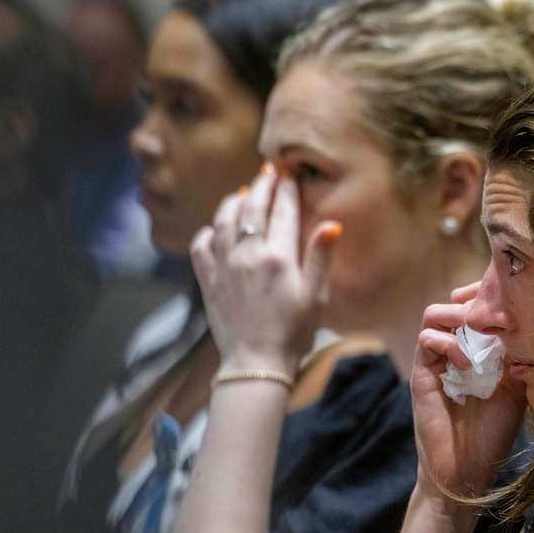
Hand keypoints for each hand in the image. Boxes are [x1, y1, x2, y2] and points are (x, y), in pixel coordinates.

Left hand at [190, 164, 341, 374]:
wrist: (256, 363)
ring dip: (234, 202)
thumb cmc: (293, 333)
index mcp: (279, 256)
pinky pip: (201, 244)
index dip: (287, 188)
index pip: (283, 210)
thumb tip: (331, 224)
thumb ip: (320, 258)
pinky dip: (209, 230)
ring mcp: (224, 265)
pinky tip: (217, 228)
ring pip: (224, 219)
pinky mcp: (208, 280)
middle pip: (253, 207)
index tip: (290, 171)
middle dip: (262, 184)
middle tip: (269, 169)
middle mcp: (248, 254)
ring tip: (244, 192)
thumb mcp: (316, 296)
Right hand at [411, 282, 527, 499]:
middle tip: (499, 318)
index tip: (515, 306)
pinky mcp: (422, 374)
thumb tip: (530, 327)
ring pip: (435, 314)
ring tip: (478, 338)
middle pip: (456, 303)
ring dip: (458, 318)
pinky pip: (426, 339)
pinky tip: (467, 364)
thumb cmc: (492, 435)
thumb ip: (518, 360)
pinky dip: (448, 342)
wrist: (466, 471)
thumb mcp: (515, 392)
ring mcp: (437, 361)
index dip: (491, 299)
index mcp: (478, 351)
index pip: (478, 309)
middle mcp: (455, 351)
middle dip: (476, 303)